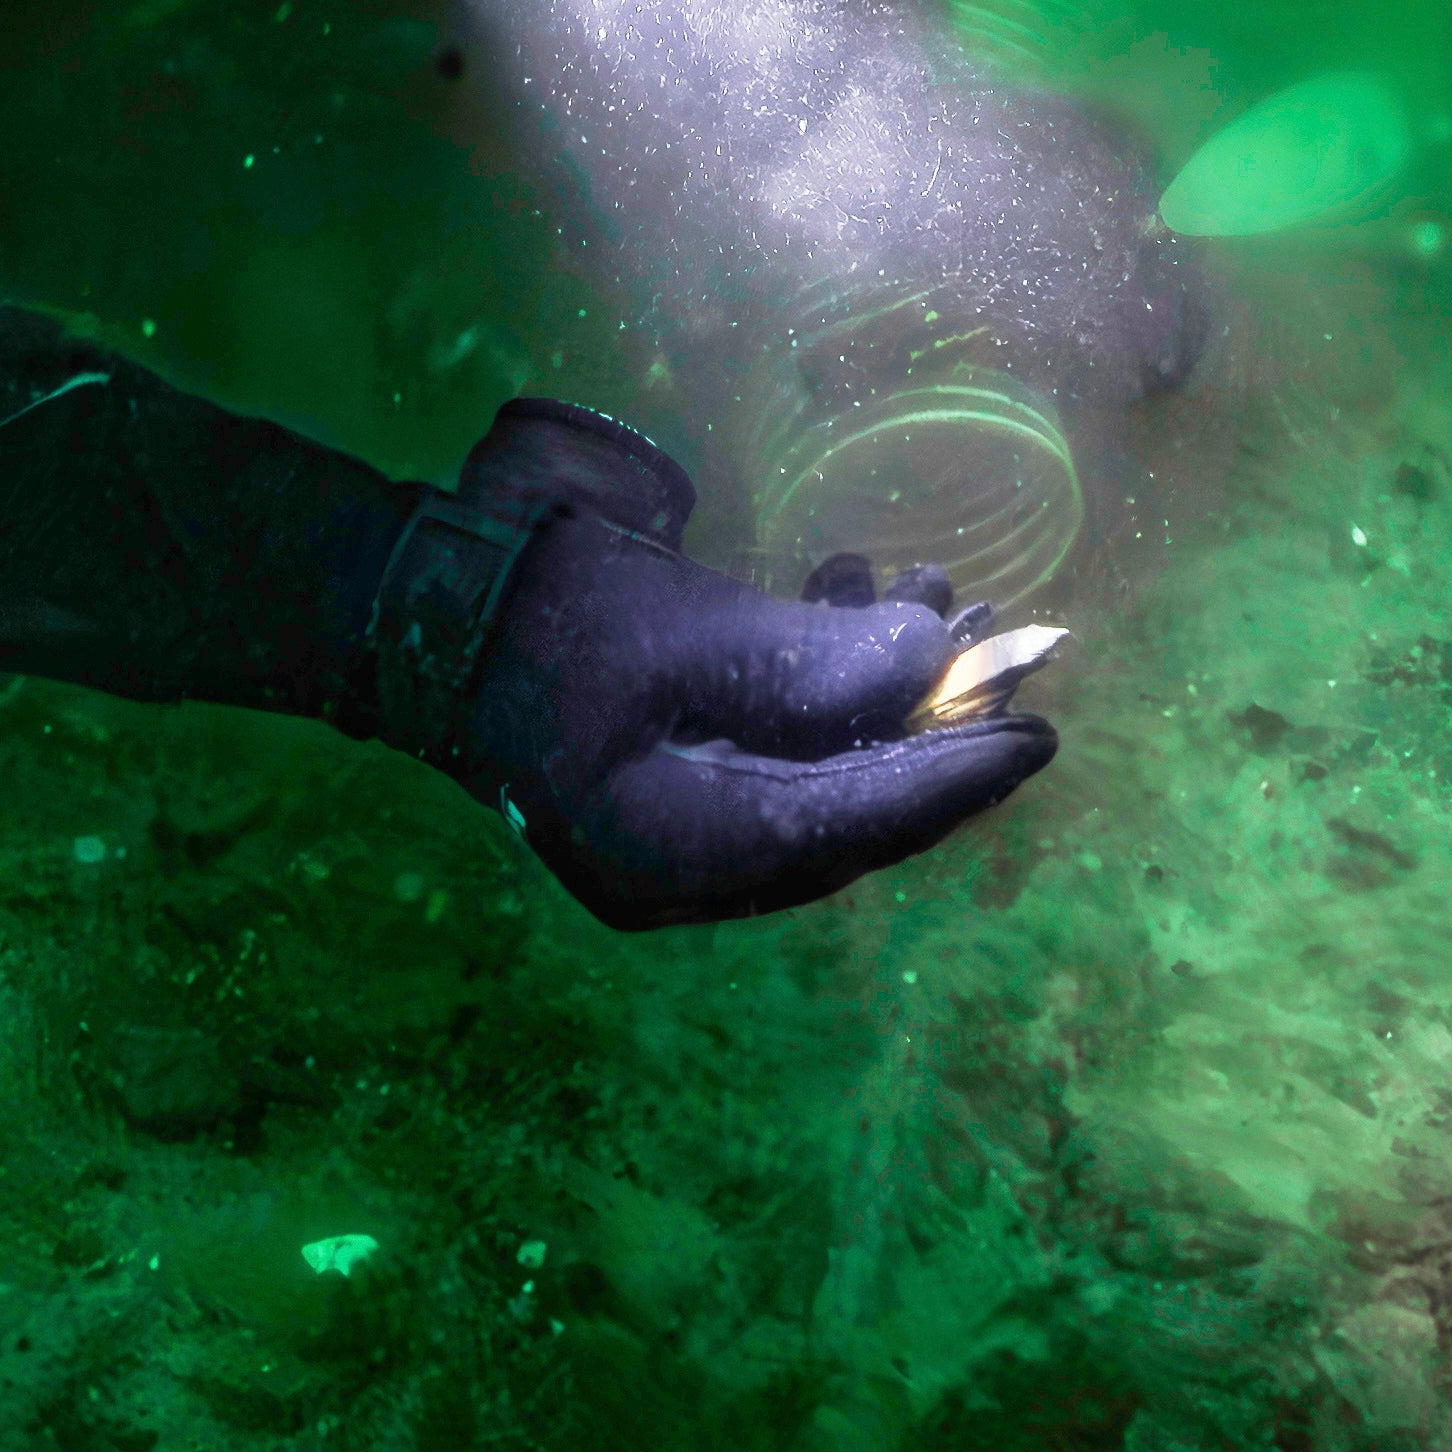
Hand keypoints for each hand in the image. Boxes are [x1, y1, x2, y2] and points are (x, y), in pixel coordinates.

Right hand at [375, 401, 1056, 928]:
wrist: (409, 606)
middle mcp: (681, 870)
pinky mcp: (662, 786)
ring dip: (875, 685)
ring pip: (817, 774)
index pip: (852, 828)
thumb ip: (812, 658)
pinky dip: (817, 684)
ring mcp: (667, 835)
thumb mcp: (684, 627)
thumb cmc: (535, 612)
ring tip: (917, 581)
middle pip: (848, 813)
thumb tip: (930, 657)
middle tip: (999, 639)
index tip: (1042, 734)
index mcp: (678, 853)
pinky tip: (839, 591)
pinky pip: (772, 751)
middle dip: (927, 721)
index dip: (955, 779)